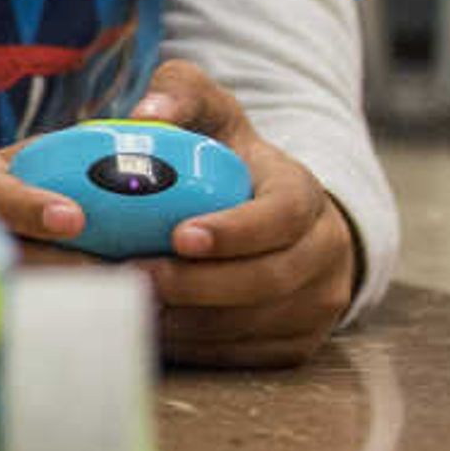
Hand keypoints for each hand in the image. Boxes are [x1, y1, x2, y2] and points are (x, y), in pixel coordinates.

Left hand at [116, 59, 356, 367]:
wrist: (277, 217)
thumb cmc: (230, 160)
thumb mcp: (213, 114)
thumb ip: (181, 93)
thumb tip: (144, 112)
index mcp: (305, 196)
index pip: (283, 216)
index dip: (237, 230)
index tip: (181, 234)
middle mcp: (323, 253)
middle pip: (269, 280)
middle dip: (200, 285)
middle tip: (135, 277)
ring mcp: (315, 305)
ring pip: (252, 325)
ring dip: (187, 321)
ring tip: (126, 304)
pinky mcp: (294, 345)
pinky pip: (240, 356)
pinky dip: (190, 347)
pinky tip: (144, 328)